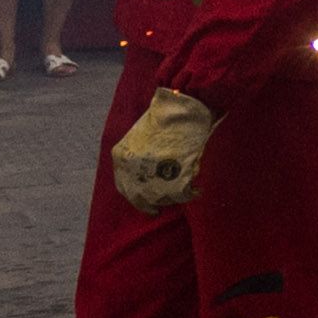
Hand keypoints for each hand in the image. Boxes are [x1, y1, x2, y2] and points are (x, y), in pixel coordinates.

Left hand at [110, 89, 218, 212]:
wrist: (185, 108)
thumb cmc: (166, 114)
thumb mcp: (141, 134)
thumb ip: (140, 153)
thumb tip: (147, 170)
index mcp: (121, 156)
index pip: (123, 185)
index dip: (134, 194)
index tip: (142, 200)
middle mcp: (131, 171)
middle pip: (138, 197)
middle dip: (148, 205)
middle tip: (157, 209)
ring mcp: (151, 179)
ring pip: (160, 198)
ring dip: (170, 198)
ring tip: (183, 192)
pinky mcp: (173, 184)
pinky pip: (182, 196)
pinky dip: (191, 194)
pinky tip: (196, 190)